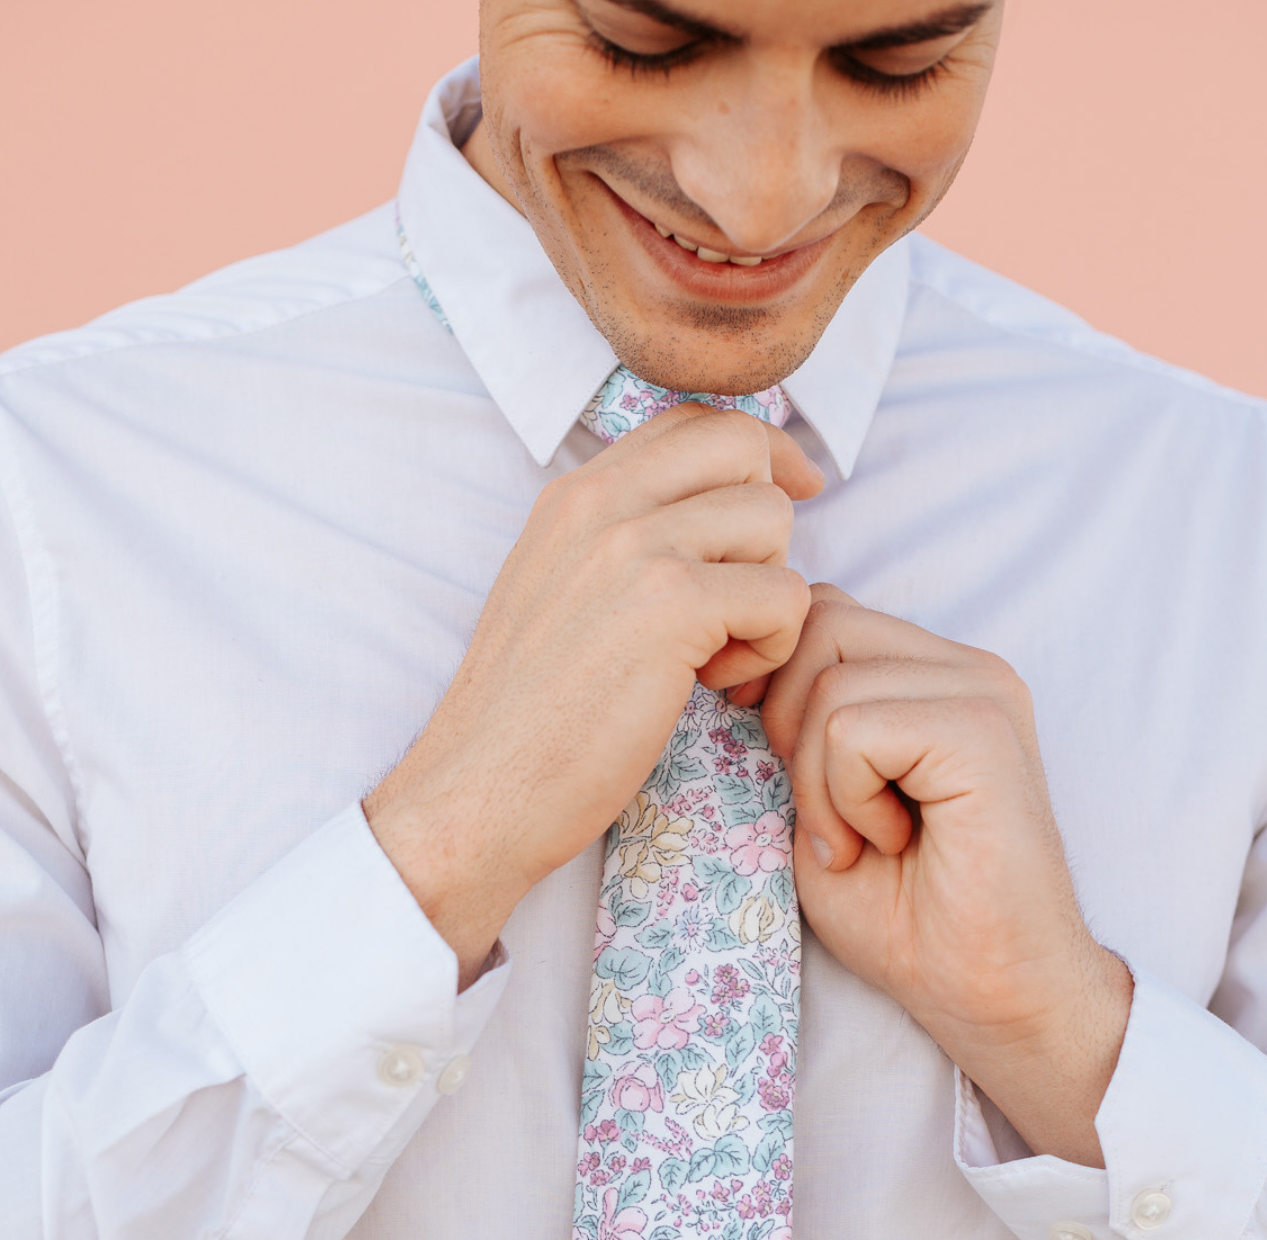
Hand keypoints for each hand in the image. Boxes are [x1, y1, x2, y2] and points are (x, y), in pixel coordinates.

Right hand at [364, 406, 821, 984]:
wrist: (478, 792)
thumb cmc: (526, 721)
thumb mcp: (556, 595)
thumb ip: (617, 544)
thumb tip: (709, 518)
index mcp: (571, 495)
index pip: (691, 420)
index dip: (755, 455)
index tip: (788, 500)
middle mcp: (600, 503)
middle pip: (743, 445)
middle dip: (767, 522)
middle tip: (737, 601)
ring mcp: (634, 548)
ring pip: (772, 518)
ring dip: (768, 594)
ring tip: (714, 656)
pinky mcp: (672, 607)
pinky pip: (785, 595)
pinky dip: (770, 648)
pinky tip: (713, 686)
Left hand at [763, 589, 1132, 1165]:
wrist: (988, 991)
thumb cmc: (906, 916)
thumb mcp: (820, 807)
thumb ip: (793, 732)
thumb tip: (734, 676)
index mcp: (929, 674)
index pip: (820, 613)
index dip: (776, 687)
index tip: (788, 779)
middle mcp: (962, 666)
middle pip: (817, 623)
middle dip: (788, 724)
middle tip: (827, 818)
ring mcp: (979, 690)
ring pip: (827, 682)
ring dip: (818, 781)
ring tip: (864, 840)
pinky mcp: (981, 730)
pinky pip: (853, 728)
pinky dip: (846, 797)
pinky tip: (887, 843)